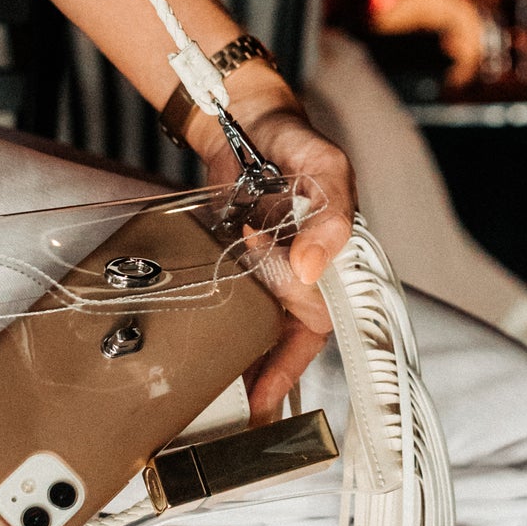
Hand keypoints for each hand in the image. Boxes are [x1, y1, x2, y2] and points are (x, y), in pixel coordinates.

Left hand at [187, 69, 355, 417]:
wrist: (247, 116)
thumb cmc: (297, 142)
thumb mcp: (326, 170)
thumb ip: (329, 218)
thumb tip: (310, 270)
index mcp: (332, 262)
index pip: (317, 326)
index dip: (291, 365)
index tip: (266, 399)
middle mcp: (300, 273)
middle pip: (281, 336)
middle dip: (258, 373)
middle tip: (229, 409)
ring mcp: (265, 268)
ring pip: (254, 326)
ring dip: (235, 355)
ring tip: (208, 391)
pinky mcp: (233, 259)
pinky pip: (227, 300)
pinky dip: (215, 323)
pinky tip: (194, 345)